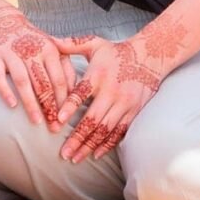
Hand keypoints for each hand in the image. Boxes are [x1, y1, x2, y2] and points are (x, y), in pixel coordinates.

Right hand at [0, 5, 76, 131]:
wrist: (3, 23)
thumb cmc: (33, 43)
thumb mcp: (52, 50)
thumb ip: (65, 69)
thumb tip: (75, 95)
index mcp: (50, 49)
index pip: (59, 78)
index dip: (64, 100)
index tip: (65, 120)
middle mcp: (32, 50)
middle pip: (43, 82)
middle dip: (49, 107)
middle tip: (53, 128)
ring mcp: (12, 52)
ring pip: (23, 81)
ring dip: (30, 103)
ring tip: (36, 122)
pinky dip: (6, 91)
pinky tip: (12, 105)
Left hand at [50, 34, 163, 163]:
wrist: (148, 57)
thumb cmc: (115, 52)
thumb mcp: (94, 43)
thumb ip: (71, 44)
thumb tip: (50, 41)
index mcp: (98, 75)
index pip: (82, 93)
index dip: (70, 107)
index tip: (57, 121)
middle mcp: (111, 92)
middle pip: (93, 119)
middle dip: (77, 138)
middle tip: (63, 153)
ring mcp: (124, 104)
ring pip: (105, 130)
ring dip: (89, 146)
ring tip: (75, 158)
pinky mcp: (133, 112)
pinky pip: (119, 132)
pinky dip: (107, 145)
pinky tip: (95, 154)